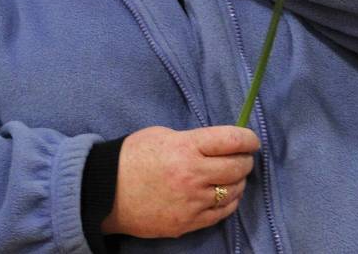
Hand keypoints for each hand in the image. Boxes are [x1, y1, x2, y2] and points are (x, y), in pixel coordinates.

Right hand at [102, 125, 259, 238]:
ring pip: (235, 191)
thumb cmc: (130, 157)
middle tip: (242, 157)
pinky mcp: (189, 223)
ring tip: (231, 175)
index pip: (231, 141)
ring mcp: (193, 202)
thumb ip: (190, 140)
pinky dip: (229, 201)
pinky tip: (223, 194)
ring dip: (238, 181)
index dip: (248, 138)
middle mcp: (193, 175)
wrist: (106, 192)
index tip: (252, 139)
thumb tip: (216, 145)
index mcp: (184, 148)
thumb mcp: (160, 135)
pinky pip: (222, 212)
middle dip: (245, 160)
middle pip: (238, 167)